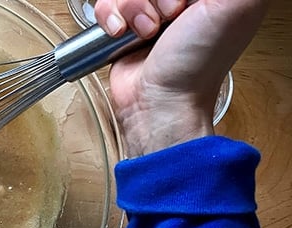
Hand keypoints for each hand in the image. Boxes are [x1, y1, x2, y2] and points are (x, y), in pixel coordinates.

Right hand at [94, 0, 268, 156]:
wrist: (158, 101)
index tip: (187, 3)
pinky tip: (123, 34)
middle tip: (171, 16)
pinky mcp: (124, 24)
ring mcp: (152, 10)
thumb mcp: (236, 6)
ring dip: (133, 7)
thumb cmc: (197, 64)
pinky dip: (111, 17)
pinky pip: (107, 2)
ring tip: (147, 32)